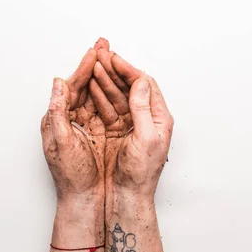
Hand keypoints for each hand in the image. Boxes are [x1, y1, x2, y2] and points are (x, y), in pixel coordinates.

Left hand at [40, 48, 105, 202]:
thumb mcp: (59, 142)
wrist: (85, 198)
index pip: (73, 86)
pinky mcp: (104, 133)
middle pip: (87, 85)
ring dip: (108, 74)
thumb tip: (56, 83)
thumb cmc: (70, 175)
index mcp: (60, 117)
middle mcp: (74, 118)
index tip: (95, 51)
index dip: (84, 67)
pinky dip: (116, 93)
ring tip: (115, 56)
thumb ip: (57, 111)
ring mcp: (90, 125)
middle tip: (104, 43)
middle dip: (97, 63)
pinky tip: (123, 82)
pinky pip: (111, 108)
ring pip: (100, 94)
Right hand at [90, 39, 173, 197]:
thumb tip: (140, 83)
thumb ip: (143, 110)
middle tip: (100, 55)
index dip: (128, 69)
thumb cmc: (141, 174)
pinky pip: (108, 107)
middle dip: (115, 69)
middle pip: (130, 86)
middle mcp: (147, 118)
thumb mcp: (146, 139)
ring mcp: (132, 124)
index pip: (145, 84)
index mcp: (160, 118)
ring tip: (93, 66)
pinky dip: (99, 95)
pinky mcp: (117, 131)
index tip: (113, 58)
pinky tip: (90, 86)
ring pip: (118, 94)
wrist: (127, 196)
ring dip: (105, 80)